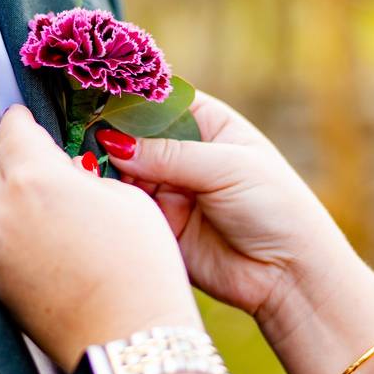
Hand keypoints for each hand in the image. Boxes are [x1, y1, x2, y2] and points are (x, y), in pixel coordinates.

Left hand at [0, 106, 201, 370]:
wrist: (130, 338)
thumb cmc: (140, 265)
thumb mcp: (126, 198)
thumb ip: (84, 174)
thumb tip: (66, 173)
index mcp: (36, 177)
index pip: (12, 130)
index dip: (22, 120)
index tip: (26, 119)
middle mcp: (4, 210)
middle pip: (1, 169)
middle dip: (25, 165)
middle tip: (56, 174)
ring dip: (22, 205)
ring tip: (61, 220)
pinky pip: (1, 244)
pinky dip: (20, 239)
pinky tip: (54, 253)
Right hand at [104, 92, 355, 325]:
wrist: (287, 274)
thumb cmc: (274, 207)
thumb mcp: (226, 167)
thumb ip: (170, 154)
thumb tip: (112, 143)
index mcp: (208, 125)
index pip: (158, 101)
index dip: (128, 99)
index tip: (93, 99)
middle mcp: (184, 154)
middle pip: (133, 137)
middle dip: (110, 139)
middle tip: (85, 142)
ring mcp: (169, 190)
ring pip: (123, 173)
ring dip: (107, 172)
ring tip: (90, 171)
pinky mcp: (159, 226)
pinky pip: (126, 209)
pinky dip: (111, 204)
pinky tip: (99, 199)